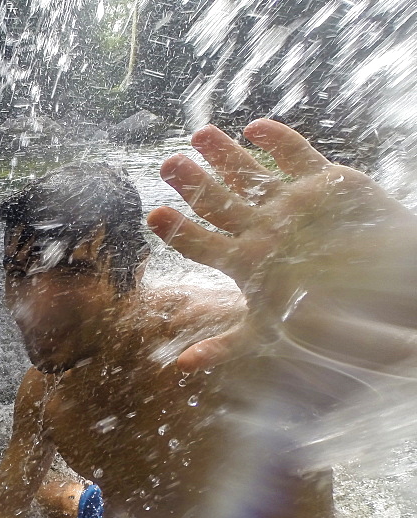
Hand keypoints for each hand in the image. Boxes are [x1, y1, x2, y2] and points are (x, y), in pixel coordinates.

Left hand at [148, 119, 416, 374]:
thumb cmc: (326, 316)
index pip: (200, 242)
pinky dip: (278, 142)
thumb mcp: (271, 334)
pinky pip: (296, 157)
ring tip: (199, 134)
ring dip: (225, 154)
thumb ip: (226, 345)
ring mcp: (289, 204)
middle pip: (218, 201)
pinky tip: (255, 127)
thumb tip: (181, 367)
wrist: (386, 296)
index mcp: (244, 259)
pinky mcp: (324, 184)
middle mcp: (261, 228)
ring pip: (249, 173)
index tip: (154, 215)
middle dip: (193, 182)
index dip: (178, 230)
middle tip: (169, 164)